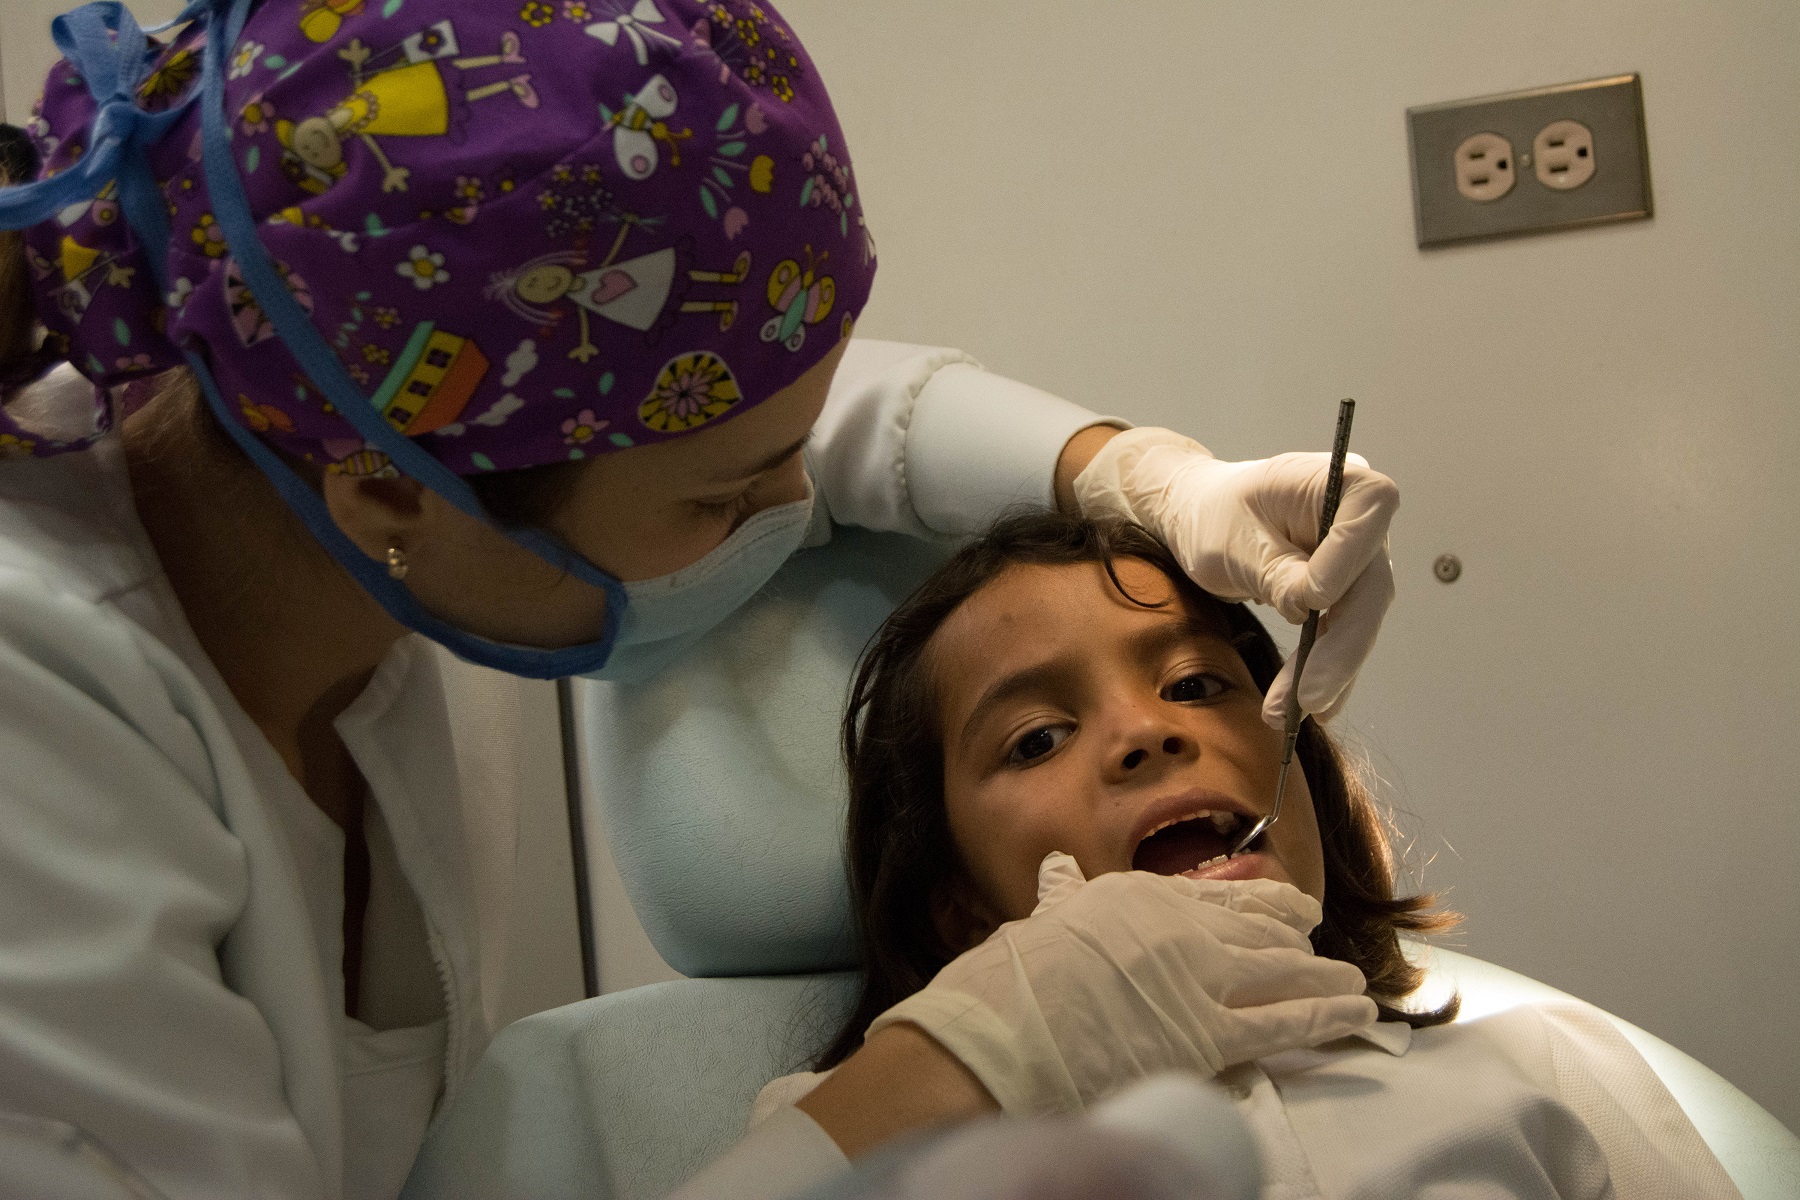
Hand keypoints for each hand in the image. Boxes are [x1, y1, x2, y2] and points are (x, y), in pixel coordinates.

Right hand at [867, 853, 1376, 1113]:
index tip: (1288, 907)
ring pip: (1283, 971)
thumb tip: (1059, 872)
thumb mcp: (1042, 919)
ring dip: (1325, 978)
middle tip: (1320, 942)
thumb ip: (1065, 898)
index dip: (1260, 903)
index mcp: (1138, 896)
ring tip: (1355, 984)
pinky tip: (1356, 1013)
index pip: (1216, 894)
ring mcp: (1199, 977)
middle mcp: (1179, 927)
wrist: (1005, 1027)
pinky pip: (1284, 1022)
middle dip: (1296, 937)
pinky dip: (1327, 1015)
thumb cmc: (1011, 980)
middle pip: (1257, 929)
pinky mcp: (1209, 1031)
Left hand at [1073, 428, 1397, 724]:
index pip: (1371, 509)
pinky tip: (1301, 707)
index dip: (1349, 557)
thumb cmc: (1211, 514)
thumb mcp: (1232, 542)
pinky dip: (1320, 670)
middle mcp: (1358, 519)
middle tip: (1308, 697)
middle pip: (1370, 584)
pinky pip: (1339, 633)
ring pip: (1357, 619)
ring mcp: (1355, 559)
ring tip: (1290, 712)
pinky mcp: (1343, 592)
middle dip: (1340, 646)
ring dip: (1327, 671)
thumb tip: (1310, 609)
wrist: (1197, 517)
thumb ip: (1276, 571)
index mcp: (1334, 480)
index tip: (1312, 598)